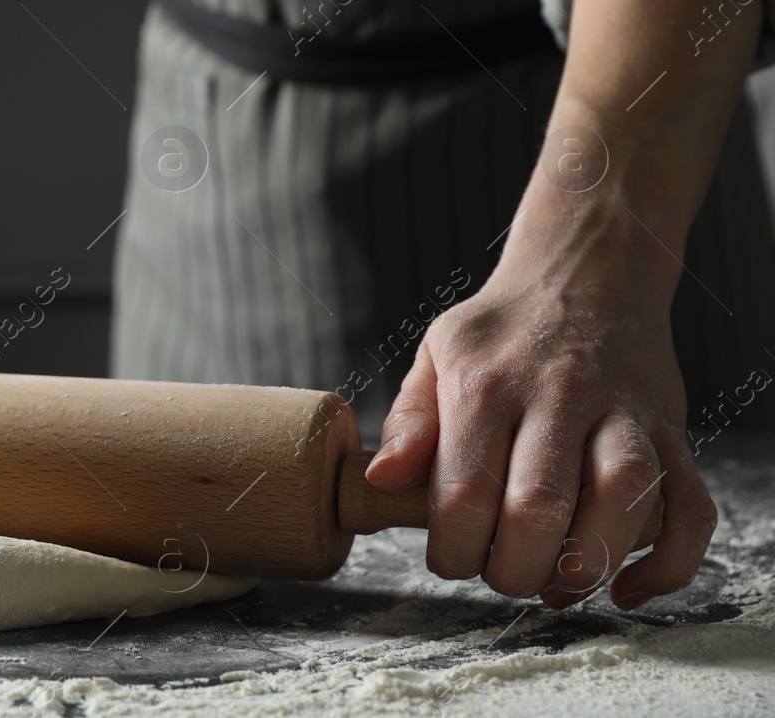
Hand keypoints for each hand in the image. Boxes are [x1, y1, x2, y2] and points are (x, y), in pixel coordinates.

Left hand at [366, 262, 716, 610]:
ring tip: (553, 583)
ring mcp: (625, 412)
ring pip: (623, 501)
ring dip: (585, 565)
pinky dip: (668, 563)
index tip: (449, 558)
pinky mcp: (673, 430)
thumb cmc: (503, 329)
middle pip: (541, 506)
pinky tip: (626, 589)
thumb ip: (409, 420)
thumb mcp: (437, 353)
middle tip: (499, 573)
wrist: (587, 269)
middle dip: (513, 567)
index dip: (454, 549)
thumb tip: (381, 479)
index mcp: (488, 383)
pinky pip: (691, 508)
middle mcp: (560, 395)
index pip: (466, 490)